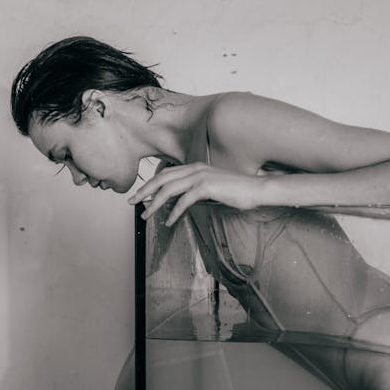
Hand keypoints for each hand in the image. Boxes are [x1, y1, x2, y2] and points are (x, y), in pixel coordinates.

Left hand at [128, 163, 265, 224]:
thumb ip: (195, 192)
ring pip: (168, 190)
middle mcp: (194, 169)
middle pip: (161, 179)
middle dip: (144, 191)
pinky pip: (184, 201)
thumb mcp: (212, 190)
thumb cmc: (237, 191)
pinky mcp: (206, 187)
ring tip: (146, 215)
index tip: (139, 195)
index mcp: (194, 167)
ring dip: (154, 204)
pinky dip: (174, 213)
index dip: (150, 184)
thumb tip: (180, 202)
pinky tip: (168, 222)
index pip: (165, 174)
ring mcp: (200, 177)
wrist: (257, 189)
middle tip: (132, 202)